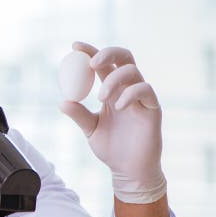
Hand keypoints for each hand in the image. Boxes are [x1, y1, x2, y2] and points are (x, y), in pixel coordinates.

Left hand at [59, 41, 165, 203]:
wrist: (128, 170)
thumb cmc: (111, 148)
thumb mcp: (90, 129)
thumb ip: (78, 115)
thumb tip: (62, 102)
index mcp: (111, 91)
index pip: (103, 64)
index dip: (90, 51)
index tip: (74, 46)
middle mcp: (127, 89)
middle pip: (124, 58)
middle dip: (107, 53)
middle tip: (90, 63)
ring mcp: (141, 98)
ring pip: (133, 72)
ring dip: (113, 79)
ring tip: (100, 97)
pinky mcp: (153, 109)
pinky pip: (145, 90)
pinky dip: (129, 93)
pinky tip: (118, 106)